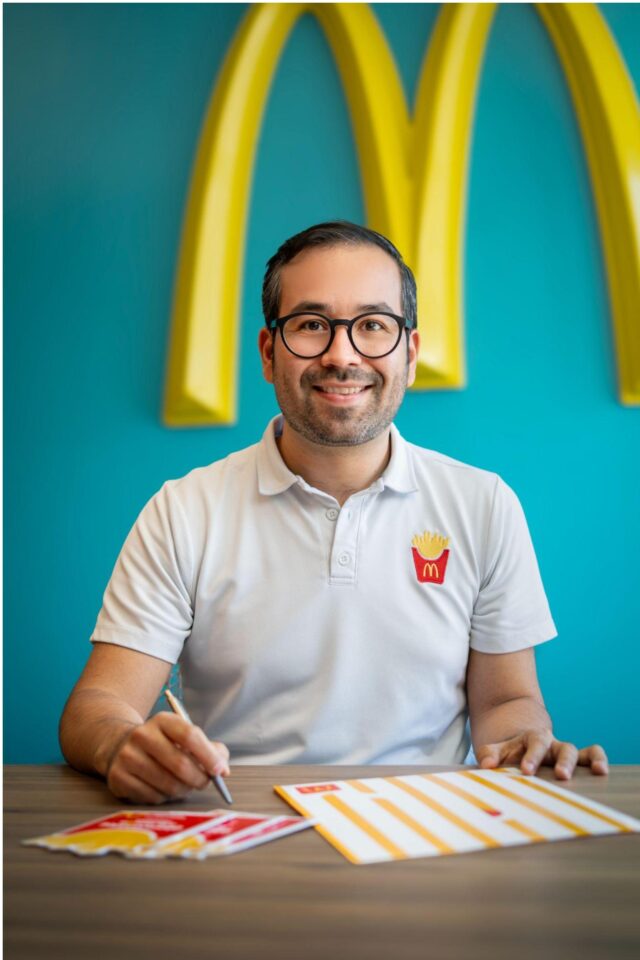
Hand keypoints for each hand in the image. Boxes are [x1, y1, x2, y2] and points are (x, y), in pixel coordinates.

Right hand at [105, 712, 229, 803]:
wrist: (119, 745)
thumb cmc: (162, 743)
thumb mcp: (182, 736)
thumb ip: (208, 748)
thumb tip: (223, 768)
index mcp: (162, 720)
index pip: (189, 735)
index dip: (208, 755)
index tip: (220, 770)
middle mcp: (142, 735)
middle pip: (180, 764)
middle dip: (199, 778)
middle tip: (205, 783)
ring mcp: (128, 756)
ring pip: (168, 784)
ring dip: (183, 790)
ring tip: (184, 785)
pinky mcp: (118, 777)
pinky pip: (152, 797)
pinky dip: (164, 798)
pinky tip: (162, 788)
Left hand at [475, 729, 608, 779]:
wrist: (521, 741)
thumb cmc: (509, 751)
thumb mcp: (497, 750)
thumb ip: (489, 754)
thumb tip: (486, 764)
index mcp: (531, 739)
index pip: (534, 744)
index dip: (532, 757)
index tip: (527, 771)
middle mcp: (551, 744)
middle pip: (560, 748)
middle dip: (562, 762)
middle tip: (562, 775)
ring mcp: (563, 751)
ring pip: (578, 751)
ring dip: (588, 760)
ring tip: (597, 771)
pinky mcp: (575, 760)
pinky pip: (590, 754)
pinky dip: (598, 759)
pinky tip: (602, 771)